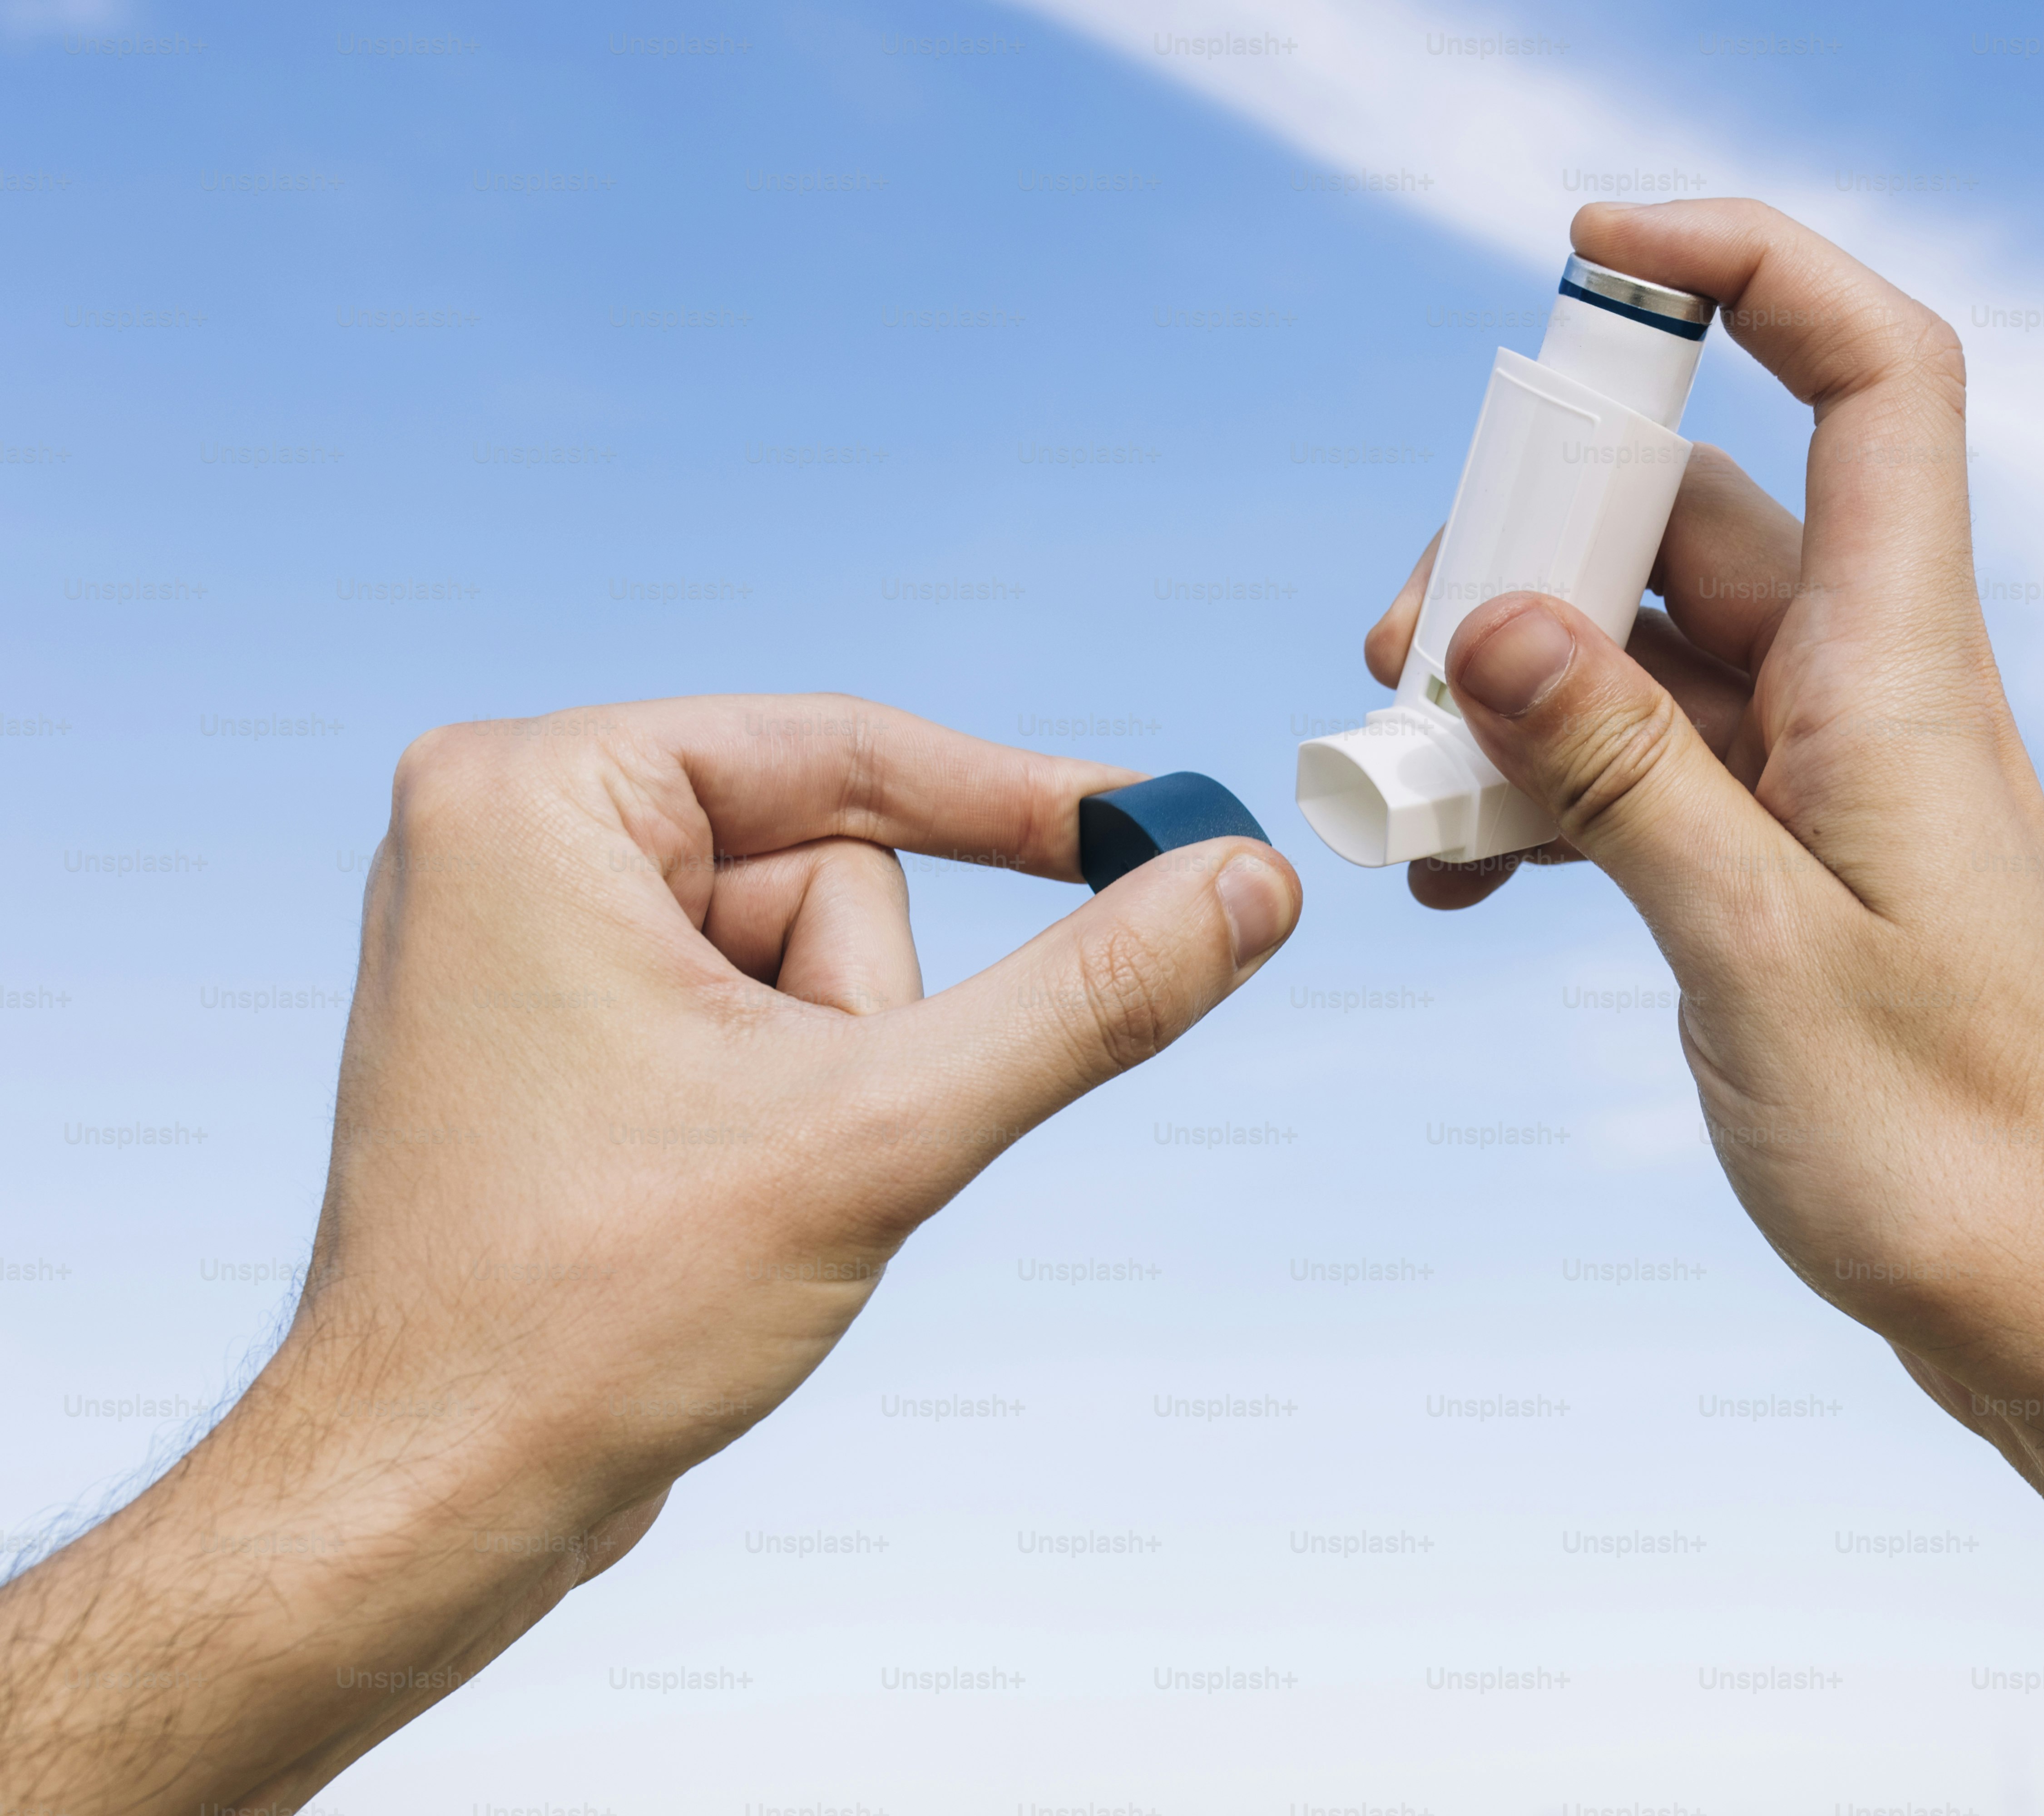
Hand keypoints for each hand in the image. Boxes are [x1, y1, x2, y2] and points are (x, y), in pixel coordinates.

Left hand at [0, 695, 1297, 1814]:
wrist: (428, 1503)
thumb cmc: (589, 1315)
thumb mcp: (880, 1132)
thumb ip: (1083, 999)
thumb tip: (1248, 885)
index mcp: (536, 793)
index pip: (849, 752)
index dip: (1026, 803)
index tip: (1172, 824)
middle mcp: (511, 834)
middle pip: (831, 867)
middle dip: (862, 1020)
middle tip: (802, 1140)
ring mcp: (528, 935)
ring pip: (806, 955)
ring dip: (830, 1080)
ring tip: (736, 1189)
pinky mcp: (561, 1027)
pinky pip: (754, 1012)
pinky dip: (786, 1105)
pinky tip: (708, 1202)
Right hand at [1371, 199, 2043, 1814]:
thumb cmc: (1953, 1146)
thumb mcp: (1760, 951)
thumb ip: (1625, 774)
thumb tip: (1493, 618)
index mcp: (1901, 671)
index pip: (1871, 375)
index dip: (1753, 266)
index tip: (1595, 244)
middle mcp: (1867, 692)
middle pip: (1687, 519)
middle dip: (1527, 550)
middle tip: (1399, 659)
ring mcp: (1824, 776)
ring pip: (1643, 654)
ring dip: (1512, 702)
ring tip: (1402, 806)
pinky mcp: (1786, 860)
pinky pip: (1645, 769)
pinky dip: (1548, 800)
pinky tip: (1463, 887)